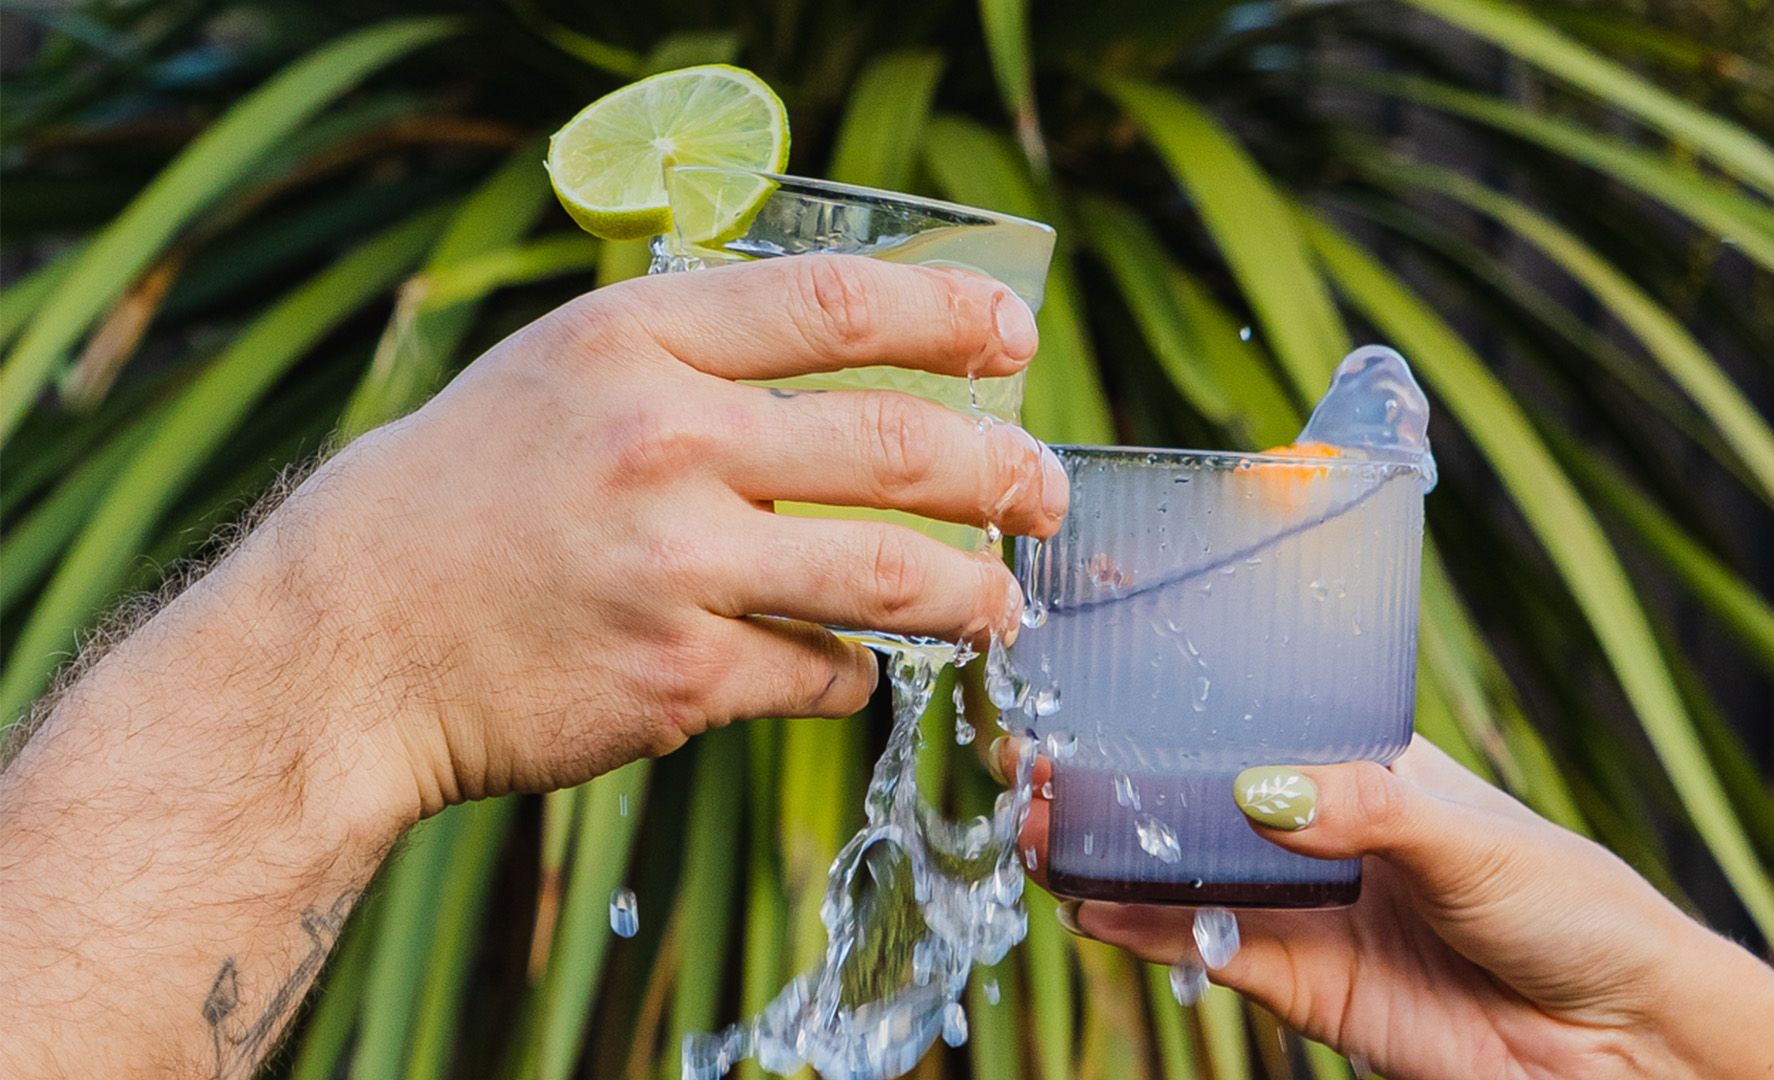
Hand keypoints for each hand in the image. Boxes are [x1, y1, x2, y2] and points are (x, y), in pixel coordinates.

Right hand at [0, 254, 1065, 1078]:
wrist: (346, 642)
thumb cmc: (459, 496)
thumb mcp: (558, 373)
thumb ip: (691, 356)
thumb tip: (849, 367)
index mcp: (636, 342)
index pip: (841, 307)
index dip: (955, 320)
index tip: (1018, 342)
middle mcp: (665, 443)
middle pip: (899, 447)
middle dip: (1005, 473)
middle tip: (1046, 490)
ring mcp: (676, 567)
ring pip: (892, 577)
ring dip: (972, 594)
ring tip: (1001, 602)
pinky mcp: (679, 678)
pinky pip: (820, 674)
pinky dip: (849, 673)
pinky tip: (845, 666)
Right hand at [1008, 736, 1773, 1079]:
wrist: (1623, 1044)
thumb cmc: (1576, 908)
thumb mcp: (1474, 837)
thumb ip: (1366, 811)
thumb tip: (1260, 791)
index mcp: (1371, 769)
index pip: (1260, 720)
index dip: (1182, 702)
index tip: (1103, 673)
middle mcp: (1327, 835)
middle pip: (1203, 800)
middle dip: (1123, 781)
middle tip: (1040, 759)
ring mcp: (1311, 912)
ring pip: (1188, 874)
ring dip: (1115, 854)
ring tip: (1040, 825)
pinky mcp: (1306, 988)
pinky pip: (1210, 950)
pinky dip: (1149, 929)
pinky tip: (1092, 901)